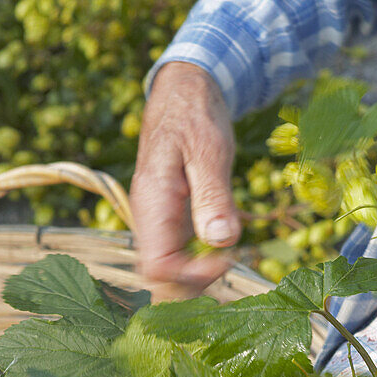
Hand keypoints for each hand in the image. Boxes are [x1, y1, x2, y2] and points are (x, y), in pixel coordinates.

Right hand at [130, 62, 240, 298]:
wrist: (183, 92)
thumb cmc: (196, 116)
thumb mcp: (210, 151)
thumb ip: (213, 196)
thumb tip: (222, 241)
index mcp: (152, 202)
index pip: (158, 266)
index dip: (191, 276)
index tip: (226, 258)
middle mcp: (147, 216)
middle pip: (157, 275)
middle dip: (191, 284)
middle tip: (229, 265)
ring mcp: (155, 218)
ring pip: (164, 267)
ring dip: (193, 277)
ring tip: (226, 263)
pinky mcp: (167, 217)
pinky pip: (172, 253)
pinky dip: (194, 263)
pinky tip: (219, 253)